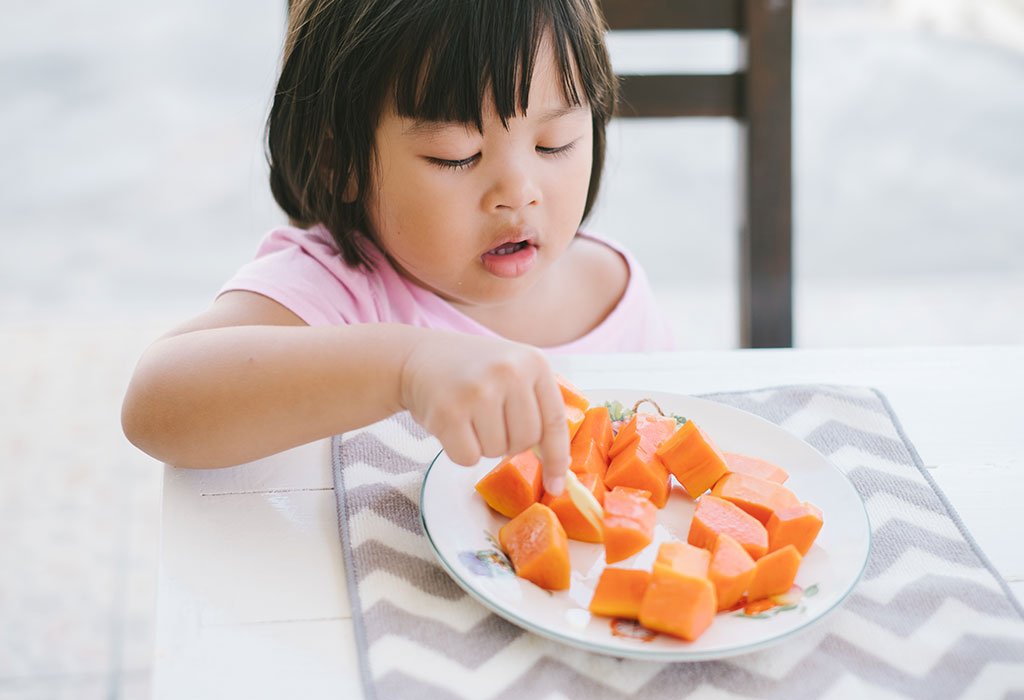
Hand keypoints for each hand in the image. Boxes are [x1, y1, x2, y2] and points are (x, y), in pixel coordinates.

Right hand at [399, 331, 568, 493]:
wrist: (418, 357)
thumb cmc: (472, 371)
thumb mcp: (513, 371)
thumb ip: (536, 406)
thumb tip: (556, 467)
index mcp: (533, 362)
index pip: (554, 422)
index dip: (557, 458)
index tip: (557, 484)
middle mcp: (510, 372)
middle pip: (526, 441)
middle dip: (509, 442)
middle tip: (489, 420)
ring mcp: (479, 391)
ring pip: (497, 452)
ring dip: (482, 444)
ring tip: (468, 415)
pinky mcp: (449, 411)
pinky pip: (468, 458)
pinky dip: (460, 451)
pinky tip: (452, 424)